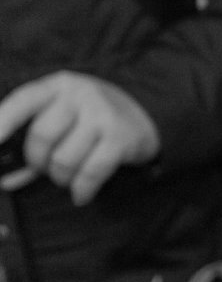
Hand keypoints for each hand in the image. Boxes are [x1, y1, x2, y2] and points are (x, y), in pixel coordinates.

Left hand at [0, 71, 159, 203]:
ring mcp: (103, 115)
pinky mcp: (121, 138)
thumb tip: (9, 179)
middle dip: (37, 162)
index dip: (2, 123)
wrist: (146, 114)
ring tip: (67, 177)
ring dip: (60, 178)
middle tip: (44, 168)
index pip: (22, 102)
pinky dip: (82, 189)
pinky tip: (81, 194)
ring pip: (64, 159)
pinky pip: (90, 173)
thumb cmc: (90, 118)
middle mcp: (81, 95)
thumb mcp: (61, 116)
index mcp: (57, 86)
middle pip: (41, 137)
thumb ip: (33, 142)